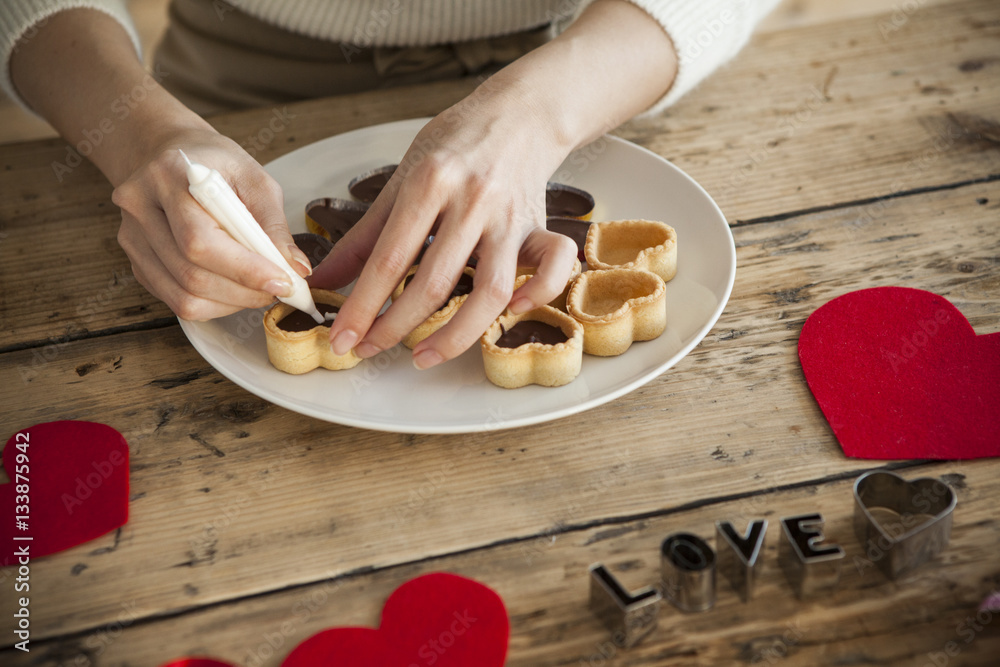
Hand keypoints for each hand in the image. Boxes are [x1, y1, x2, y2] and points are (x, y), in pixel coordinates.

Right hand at [112, 126, 312, 319]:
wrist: (170, 153)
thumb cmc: (216, 164)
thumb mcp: (254, 178)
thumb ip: (274, 224)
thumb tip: (296, 268)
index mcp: (168, 176)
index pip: (200, 240)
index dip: (244, 269)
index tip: (283, 282)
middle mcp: (140, 207)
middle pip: (190, 273)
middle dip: (244, 291)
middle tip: (279, 290)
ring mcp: (132, 237)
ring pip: (182, 295)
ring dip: (231, 303)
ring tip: (259, 291)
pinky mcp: (136, 261)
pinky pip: (175, 300)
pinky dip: (213, 305)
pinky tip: (234, 290)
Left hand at [310, 0, 676, 368]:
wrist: (519, 114)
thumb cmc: (456, 145)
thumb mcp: (403, 179)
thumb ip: (364, 235)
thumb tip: (326, 279)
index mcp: (430, 183)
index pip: (388, 260)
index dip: (361, 307)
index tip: (341, 338)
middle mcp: (472, 202)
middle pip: (432, 283)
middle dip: (393, 328)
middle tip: (367, 352)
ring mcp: (510, 217)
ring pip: (489, 291)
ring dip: (454, 335)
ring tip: (423, 356)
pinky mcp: (542, 226)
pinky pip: (553, 268)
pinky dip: (537, 295)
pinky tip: (509, 315)